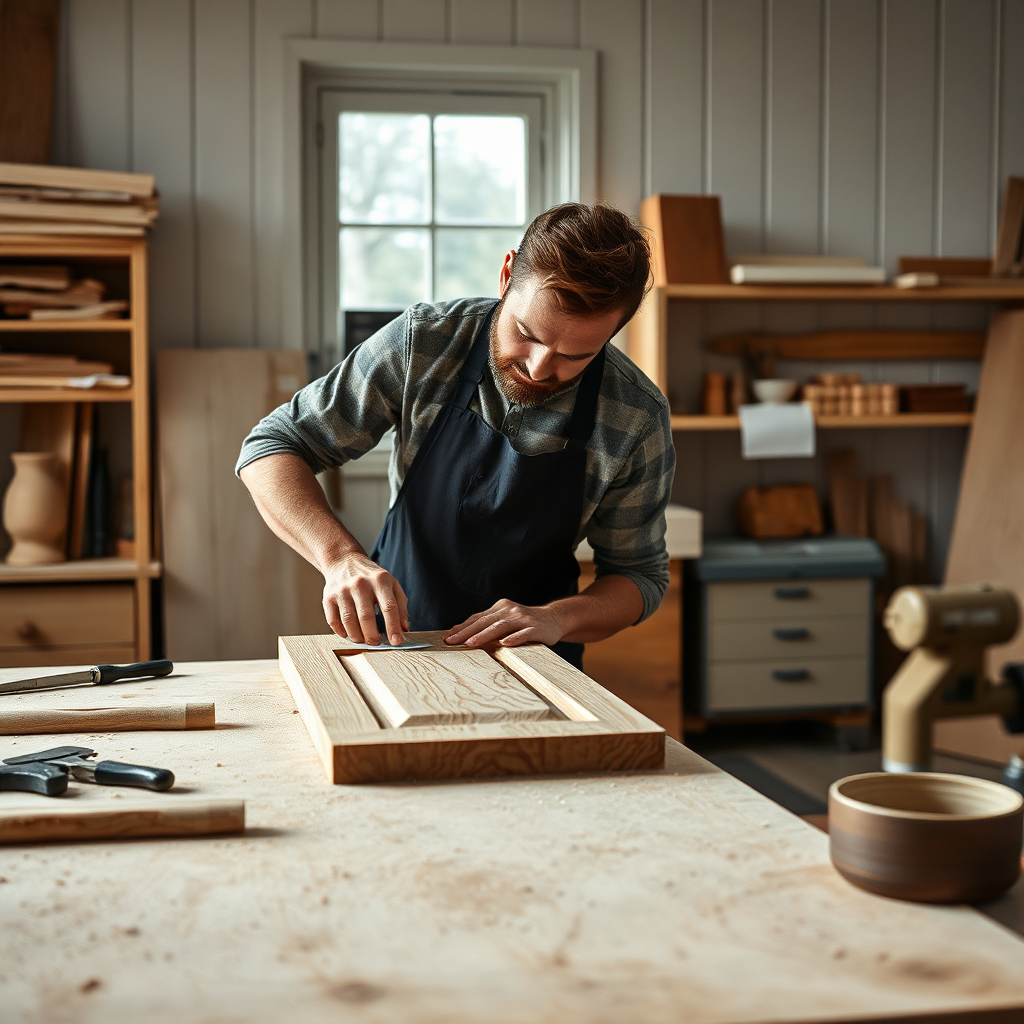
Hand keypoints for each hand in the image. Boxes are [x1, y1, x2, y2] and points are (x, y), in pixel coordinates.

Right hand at [322, 552, 408, 645]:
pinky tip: (347, 633)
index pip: (389, 607)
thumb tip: (404, 629)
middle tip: (376, 643)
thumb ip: (400, 605)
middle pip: (367, 617)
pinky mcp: (329, 597)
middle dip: (372, 636)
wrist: (344, 561)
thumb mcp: (391, 584)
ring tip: (363, 640)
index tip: (396, 641)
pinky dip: (340, 631)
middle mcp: (360, 584)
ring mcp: (343, 590)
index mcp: (380, 580)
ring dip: (357, 636)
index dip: (393, 627)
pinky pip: (333, 620)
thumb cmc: (372, 577)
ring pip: (349, 621)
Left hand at [445, 599, 566, 648]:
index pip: (478, 618)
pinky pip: (524, 634)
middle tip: (452, 642)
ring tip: (471, 643)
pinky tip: (505, 643)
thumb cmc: (525, 623)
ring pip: (501, 626)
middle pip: (485, 621)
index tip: (448, 637)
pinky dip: (515, 638)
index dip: (462, 627)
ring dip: (484, 635)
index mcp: (501, 608)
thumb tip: (459, 631)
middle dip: (467, 632)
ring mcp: (523, 619)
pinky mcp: (536, 628)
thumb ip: (486, 624)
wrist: (555, 618)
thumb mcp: (505, 620)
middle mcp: (510, 610)